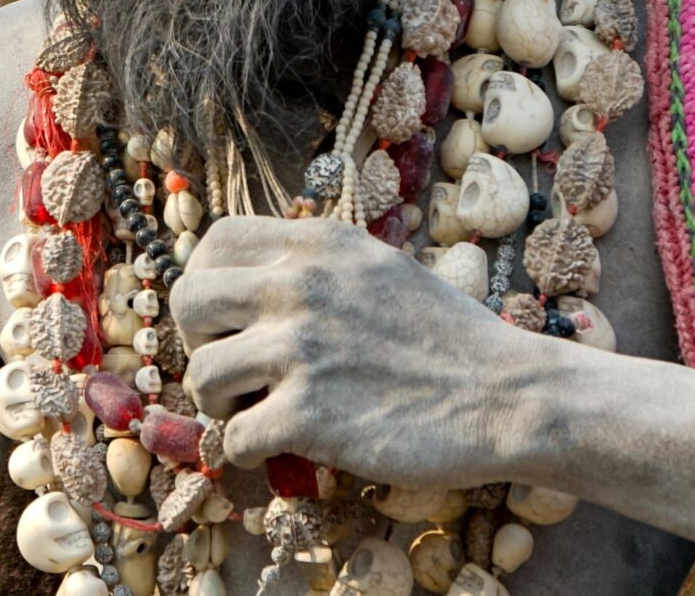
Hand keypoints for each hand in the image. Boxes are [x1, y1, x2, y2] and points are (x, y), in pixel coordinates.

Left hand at [167, 214, 557, 488]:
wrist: (506, 396)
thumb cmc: (448, 339)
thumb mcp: (378, 269)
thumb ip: (317, 266)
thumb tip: (252, 284)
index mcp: (318, 245)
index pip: (213, 243)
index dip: (208, 286)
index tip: (229, 321)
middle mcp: (300, 285)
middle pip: (188, 301)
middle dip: (201, 342)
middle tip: (237, 372)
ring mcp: (302, 349)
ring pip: (202, 373)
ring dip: (221, 403)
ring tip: (257, 411)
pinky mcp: (308, 414)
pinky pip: (234, 437)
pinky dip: (249, 451)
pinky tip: (282, 448)